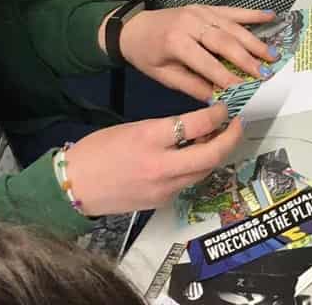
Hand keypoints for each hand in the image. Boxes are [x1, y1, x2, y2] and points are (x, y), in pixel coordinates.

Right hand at [66, 104, 242, 215]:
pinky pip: (188, 183)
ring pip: (204, 170)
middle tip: (237, 125)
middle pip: (211, 155)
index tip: (225, 109)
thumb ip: (167, 129)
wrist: (73, 187)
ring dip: (216, 154)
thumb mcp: (134, 128)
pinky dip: (196, 168)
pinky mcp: (162, 202)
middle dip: (231, 138)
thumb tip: (198, 126)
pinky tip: (194, 158)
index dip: (218, 115)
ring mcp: (163, 188)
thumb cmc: (99, 150)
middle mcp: (161, 165)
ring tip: (218, 138)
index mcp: (150, 138)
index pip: (197, 125)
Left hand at [113, 5, 278, 100]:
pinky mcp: (207, 7)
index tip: (244, 90)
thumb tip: (219, 99)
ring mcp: (201, 12)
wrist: (133, 28)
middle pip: (225, 42)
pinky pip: (233, 10)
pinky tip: (271, 16)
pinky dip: (253, 13)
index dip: (226, 76)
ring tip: (273, 55)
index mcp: (176, 42)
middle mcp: (191, 23)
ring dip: (255, 41)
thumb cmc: (147, 55)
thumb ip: (192, 86)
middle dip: (247, 59)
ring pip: (233, 27)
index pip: (206, 62)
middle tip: (266, 73)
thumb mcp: (163, 76)